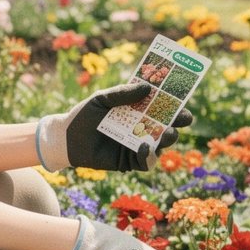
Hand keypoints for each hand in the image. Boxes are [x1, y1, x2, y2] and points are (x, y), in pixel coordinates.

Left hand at [36, 83, 192, 171]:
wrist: (65, 138)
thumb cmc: (83, 115)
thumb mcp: (102, 99)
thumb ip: (123, 93)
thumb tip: (147, 87)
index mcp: (137, 111)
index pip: (161, 107)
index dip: (174, 103)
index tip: (183, 98)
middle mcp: (141, 129)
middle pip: (166, 125)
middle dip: (177, 122)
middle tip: (183, 118)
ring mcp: (136, 146)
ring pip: (160, 145)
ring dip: (167, 139)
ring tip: (167, 133)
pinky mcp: (128, 162)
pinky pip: (145, 162)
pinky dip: (148, 156)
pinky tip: (144, 147)